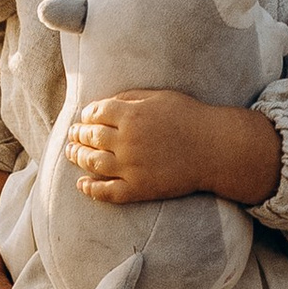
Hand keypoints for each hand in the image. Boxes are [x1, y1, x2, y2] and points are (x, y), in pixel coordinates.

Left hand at [68, 89, 281, 208]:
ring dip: (77, 157)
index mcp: (131, 114)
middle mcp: (126, 140)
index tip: (85, 117)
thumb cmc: (190, 118)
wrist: (215, 148)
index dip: (86, 115)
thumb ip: (130, 98)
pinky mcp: (139, 188)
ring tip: (71, 153)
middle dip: (78, 135)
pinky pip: (107, 191)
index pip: (95, 113)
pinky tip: (82, 184)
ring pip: (92, 163)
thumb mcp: (160, 96)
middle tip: (73, 135)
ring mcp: (131, 166)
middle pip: (90, 137)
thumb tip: (103, 104)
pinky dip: (90, 189)